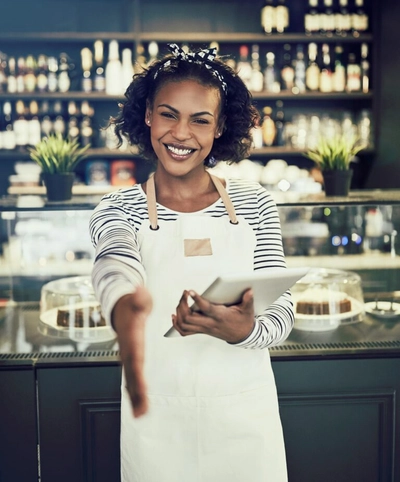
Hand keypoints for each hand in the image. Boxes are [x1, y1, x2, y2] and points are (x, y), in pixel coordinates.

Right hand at [112, 286, 152, 417]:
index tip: (142, 389)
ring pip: (130, 379)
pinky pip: (131, 376)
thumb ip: (140, 297)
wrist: (119, 306)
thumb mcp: (138, 298)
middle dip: (136, 394)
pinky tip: (139, 402)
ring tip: (141, 414)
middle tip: (141, 413)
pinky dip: (134, 390)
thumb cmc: (132, 303)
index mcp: (131, 339)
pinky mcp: (130, 358)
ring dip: (135, 397)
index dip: (138, 374)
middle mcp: (127, 350)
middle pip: (131, 375)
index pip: (135, 359)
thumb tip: (139, 289)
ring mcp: (127, 356)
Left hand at [172, 289, 254, 343]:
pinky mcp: (202, 331)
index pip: (206, 309)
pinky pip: (185, 331)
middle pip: (189, 317)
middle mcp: (210, 324)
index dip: (197, 300)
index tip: (190, 291)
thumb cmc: (243, 321)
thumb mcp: (248, 310)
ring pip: (184, 324)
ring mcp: (204, 329)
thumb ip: (248, 300)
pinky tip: (175, 315)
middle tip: (185, 294)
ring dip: (179, 312)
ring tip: (181, 301)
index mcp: (220, 317)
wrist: (242, 336)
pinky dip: (177, 324)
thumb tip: (249, 291)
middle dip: (183, 304)